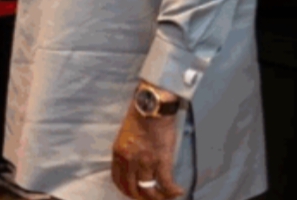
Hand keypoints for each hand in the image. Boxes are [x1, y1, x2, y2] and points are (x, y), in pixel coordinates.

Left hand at [111, 85, 184, 199]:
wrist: (152, 106)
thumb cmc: (140, 115)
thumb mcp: (125, 135)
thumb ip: (128, 151)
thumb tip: (135, 164)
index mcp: (118, 153)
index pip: (118, 180)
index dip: (127, 190)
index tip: (134, 192)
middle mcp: (129, 160)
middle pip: (132, 189)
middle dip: (141, 197)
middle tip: (151, 198)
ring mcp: (145, 162)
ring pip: (149, 190)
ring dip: (158, 197)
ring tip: (166, 197)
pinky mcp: (161, 160)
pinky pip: (166, 183)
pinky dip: (172, 191)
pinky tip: (178, 191)